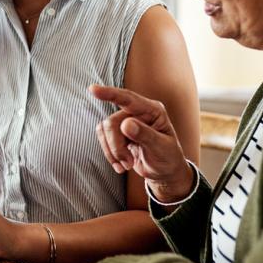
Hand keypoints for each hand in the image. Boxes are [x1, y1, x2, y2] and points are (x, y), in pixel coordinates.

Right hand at [90, 84, 193, 203]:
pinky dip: (110, 154)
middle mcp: (138, 112)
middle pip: (112, 122)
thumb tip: (126, 124)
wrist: (164, 172)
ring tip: (127, 165)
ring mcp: (127, 121)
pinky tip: (121, 165)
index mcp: (152, 110)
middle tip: (128, 163)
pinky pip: (103, 138)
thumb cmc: (168, 158)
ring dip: (113, 152)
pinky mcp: (118, 132)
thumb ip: (145, 135)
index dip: (110, 94)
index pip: (128, 99)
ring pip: (104, 131)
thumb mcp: (161, 148)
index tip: (93, 90)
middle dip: (116, 146)